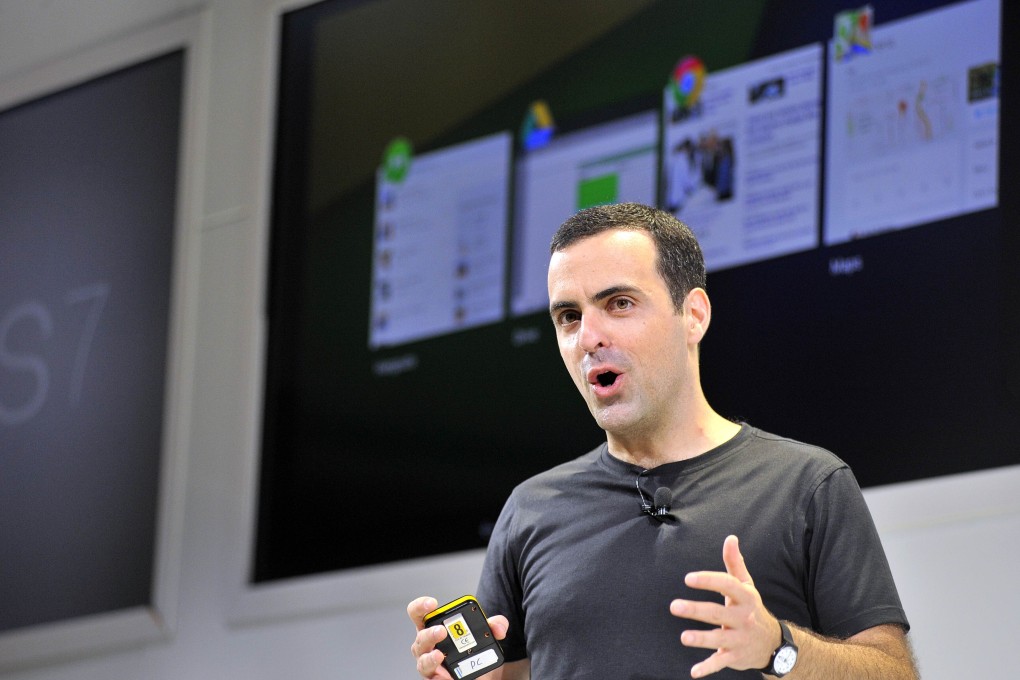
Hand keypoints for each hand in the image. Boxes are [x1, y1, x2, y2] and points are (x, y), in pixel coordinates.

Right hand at [407, 596, 509, 678]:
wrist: (479, 669)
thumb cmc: (472, 646)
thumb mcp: (485, 632)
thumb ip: (495, 625)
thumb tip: (498, 627)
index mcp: (434, 627)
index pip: (418, 614)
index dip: (420, 606)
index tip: (432, 603)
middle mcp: (427, 646)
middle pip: (420, 638)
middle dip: (429, 634)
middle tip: (442, 631)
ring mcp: (430, 664)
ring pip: (423, 662)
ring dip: (430, 658)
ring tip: (440, 655)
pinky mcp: (437, 679)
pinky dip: (439, 679)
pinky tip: (445, 676)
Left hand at [669, 535, 780, 677]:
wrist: (773, 643)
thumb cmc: (751, 608)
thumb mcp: (746, 585)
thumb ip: (734, 563)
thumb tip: (730, 538)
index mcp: (745, 597)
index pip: (726, 585)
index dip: (708, 581)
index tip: (688, 578)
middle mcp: (743, 618)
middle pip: (717, 613)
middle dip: (696, 610)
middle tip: (674, 606)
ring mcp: (739, 638)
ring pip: (719, 639)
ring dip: (701, 639)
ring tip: (683, 637)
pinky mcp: (735, 656)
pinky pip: (721, 662)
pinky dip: (708, 668)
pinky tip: (693, 672)